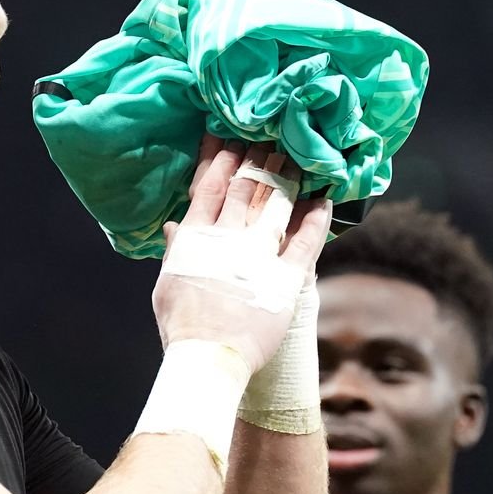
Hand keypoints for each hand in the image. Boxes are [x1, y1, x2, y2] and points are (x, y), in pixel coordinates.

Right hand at [151, 135, 332, 371]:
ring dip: (286, 177)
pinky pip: (306, 240)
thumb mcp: (167, 284)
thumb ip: (176, 251)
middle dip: (255, 160)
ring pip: (275, 204)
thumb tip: (174, 227)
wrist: (209, 356)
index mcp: (196, 238)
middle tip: (267, 137)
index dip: (220, 160)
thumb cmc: (183, 326)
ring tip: (295, 156)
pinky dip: (316, 218)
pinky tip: (325, 200)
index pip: (209, 188)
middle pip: (244, 188)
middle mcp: (228, 238)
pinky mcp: (286, 276)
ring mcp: (258, 254)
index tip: (228, 138)